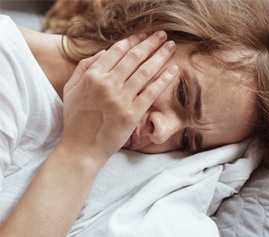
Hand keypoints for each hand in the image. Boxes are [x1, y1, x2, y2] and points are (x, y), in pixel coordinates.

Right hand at [60, 31, 177, 164]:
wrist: (81, 149)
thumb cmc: (76, 119)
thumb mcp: (71, 89)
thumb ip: (85, 67)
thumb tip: (105, 52)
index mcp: (93, 77)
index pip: (117, 52)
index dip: (132, 41)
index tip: (143, 36)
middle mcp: (108, 85)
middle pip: (134, 58)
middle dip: (151, 43)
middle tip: (163, 35)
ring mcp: (121, 99)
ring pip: (145, 72)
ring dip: (160, 56)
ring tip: (171, 46)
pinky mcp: (133, 114)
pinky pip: (151, 92)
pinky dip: (163, 79)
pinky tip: (173, 69)